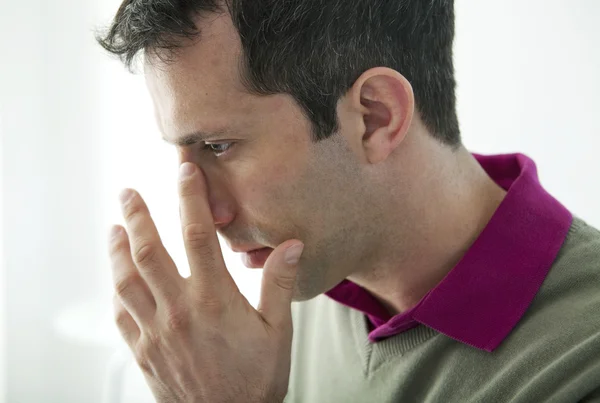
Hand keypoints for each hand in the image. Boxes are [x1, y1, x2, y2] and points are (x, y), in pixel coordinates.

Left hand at [108, 162, 303, 402]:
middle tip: (127, 193)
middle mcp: (179, 310)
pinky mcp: (144, 352)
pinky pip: (123, 315)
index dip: (189, 199)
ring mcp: (156, 331)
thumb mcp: (277, 330)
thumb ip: (279, 284)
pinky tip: (118, 279)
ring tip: (114, 227)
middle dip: (137, 216)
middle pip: (149, 252)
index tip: (184, 173)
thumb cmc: (256, 378)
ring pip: (127, 280)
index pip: (197, 236)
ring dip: (117, 250)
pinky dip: (117, 291)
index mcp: (214, 299)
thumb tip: (290, 245)